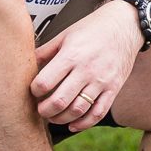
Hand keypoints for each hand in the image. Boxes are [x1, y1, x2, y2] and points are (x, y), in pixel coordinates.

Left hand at [32, 2, 144, 129]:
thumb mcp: (65, 35)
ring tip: (53, 117)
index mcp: (71, 55)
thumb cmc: (93, 28)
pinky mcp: (113, 88)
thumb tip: (26, 63)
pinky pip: (98, 113)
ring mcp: (101, 81)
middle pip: (59, 101)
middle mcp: (86, 70)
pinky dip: (84, 123)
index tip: (33, 91)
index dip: (34, 91)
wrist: (125, 25)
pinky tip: (73, 124)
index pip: (44, 82)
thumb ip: (46, 51)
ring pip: (78, 110)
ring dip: (61, 119)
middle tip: (40, 109)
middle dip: (44, 111)